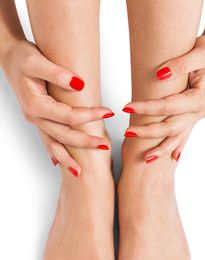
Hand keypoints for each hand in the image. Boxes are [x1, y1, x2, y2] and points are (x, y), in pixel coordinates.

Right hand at [2, 39, 113, 172]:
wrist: (8, 57)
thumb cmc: (22, 57)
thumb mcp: (38, 60)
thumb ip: (58, 74)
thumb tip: (79, 84)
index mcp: (36, 105)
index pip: (68, 116)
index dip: (89, 115)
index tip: (108, 112)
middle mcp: (35, 117)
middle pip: (63, 135)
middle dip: (85, 142)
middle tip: (105, 146)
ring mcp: (36, 121)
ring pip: (53, 144)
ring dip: (67, 158)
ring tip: (80, 172)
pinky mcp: (38, 120)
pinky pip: (47, 141)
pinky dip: (54, 153)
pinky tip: (59, 163)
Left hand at [122, 34, 204, 161]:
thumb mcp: (199, 52)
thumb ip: (181, 64)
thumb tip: (160, 74)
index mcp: (200, 98)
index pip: (168, 107)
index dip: (147, 108)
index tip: (127, 107)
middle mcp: (200, 112)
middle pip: (170, 128)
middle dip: (148, 132)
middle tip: (127, 133)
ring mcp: (197, 117)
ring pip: (177, 137)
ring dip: (162, 149)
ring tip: (146, 158)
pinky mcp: (193, 117)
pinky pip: (185, 136)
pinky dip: (177, 147)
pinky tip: (172, 158)